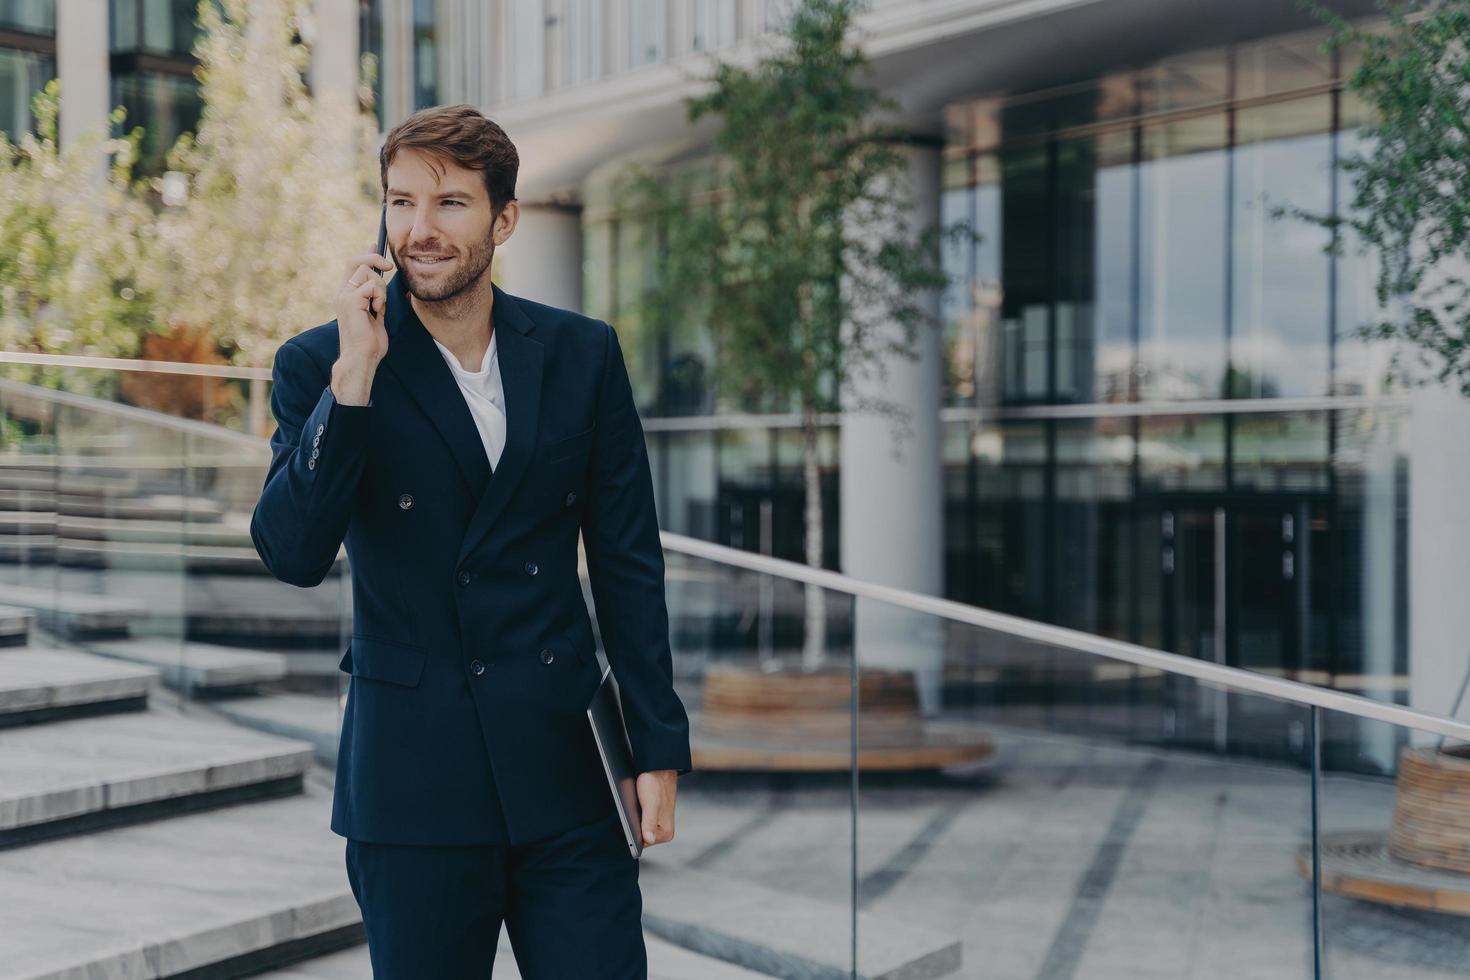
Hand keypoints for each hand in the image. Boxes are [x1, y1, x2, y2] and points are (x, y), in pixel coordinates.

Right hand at [332, 243, 393, 403]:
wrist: (362, 359)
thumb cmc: (370, 343)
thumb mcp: (377, 314)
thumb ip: (378, 298)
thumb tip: (384, 282)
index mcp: (346, 296)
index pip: (353, 266)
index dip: (366, 253)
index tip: (375, 244)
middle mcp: (341, 293)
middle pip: (355, 260)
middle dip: (374, 258)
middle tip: (389, 268)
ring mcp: (343, 296)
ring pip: (367, 272)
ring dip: (381, 288)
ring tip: (380, 308)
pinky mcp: (350, 301)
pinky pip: (372, 286)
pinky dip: (380, 297)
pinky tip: (377, 312)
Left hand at [636, 769, 677, 846]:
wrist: (658, 768)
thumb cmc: (655, 783)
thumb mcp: (650, 804)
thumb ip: (649, 823)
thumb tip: (648, 840)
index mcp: (666, 832)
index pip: (642, 844)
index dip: (633, 833)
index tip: (629, 822)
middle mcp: (664, 831)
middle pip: (640, 837)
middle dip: (633, 826)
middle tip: (633, 811)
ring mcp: (659, 824)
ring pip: (639, 828)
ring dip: (634, 820)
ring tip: (635, 807)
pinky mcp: (654, 816)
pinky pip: (640, 821)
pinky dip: (635, 815)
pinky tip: (635, 806)